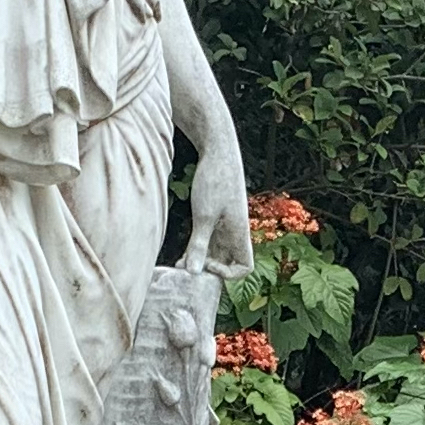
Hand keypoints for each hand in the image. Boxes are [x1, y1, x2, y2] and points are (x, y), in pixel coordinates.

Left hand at [182, 134, 252, 276]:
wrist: (218, 150)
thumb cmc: (215, 180)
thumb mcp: (203, 216)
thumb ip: (198, 245)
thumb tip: (192, 273)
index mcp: (240, 233)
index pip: (245, 267)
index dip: (228, 274)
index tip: (207, 264)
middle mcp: (235, 231)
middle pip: (228, 262)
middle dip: (209, 270)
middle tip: (186, 269)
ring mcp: (226, 224)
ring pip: (216, 252)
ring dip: (200, 260)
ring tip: (179, 263)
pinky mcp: (216, 216)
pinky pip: (209, 240)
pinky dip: (197, 248)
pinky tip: (181, 251)